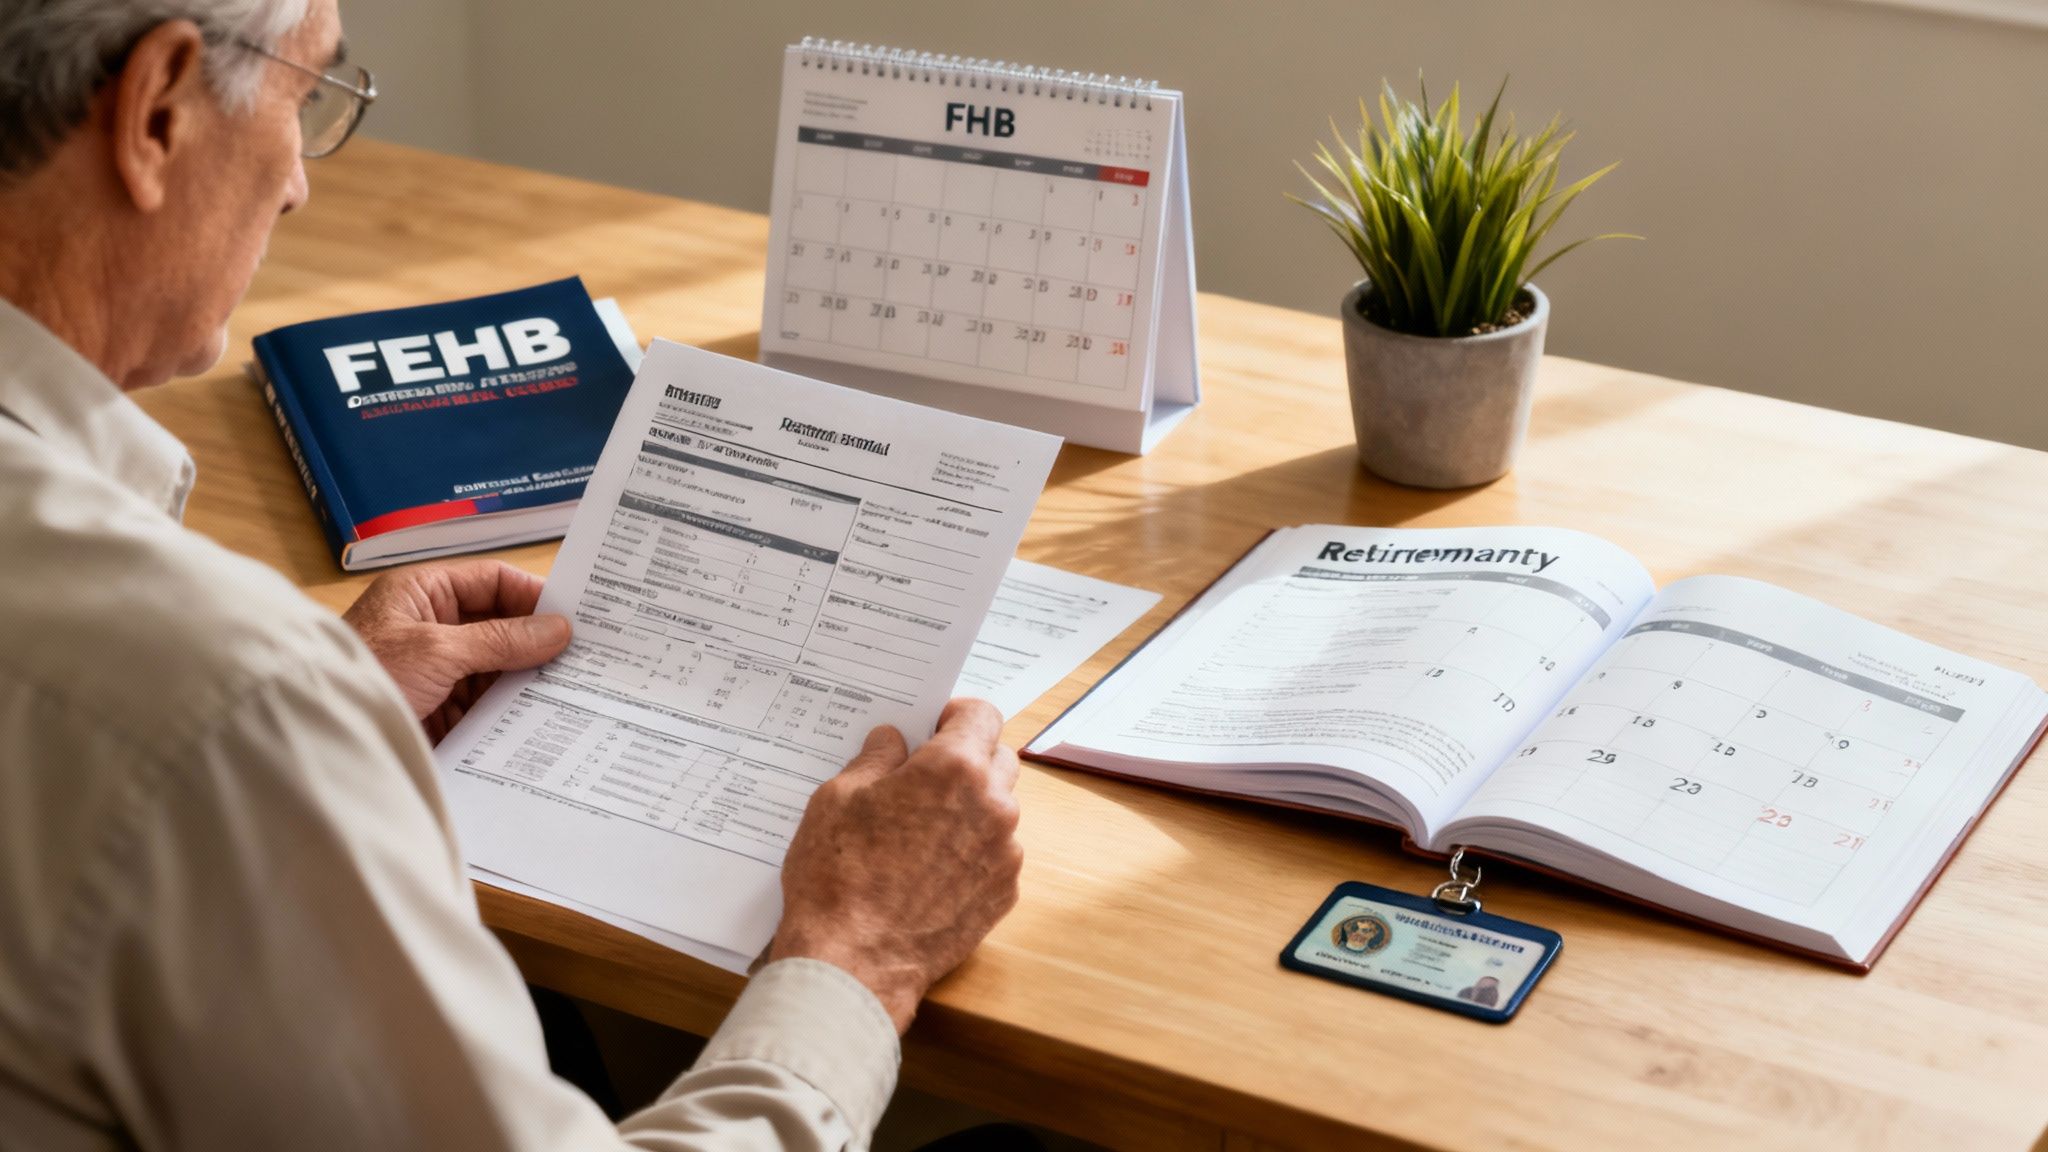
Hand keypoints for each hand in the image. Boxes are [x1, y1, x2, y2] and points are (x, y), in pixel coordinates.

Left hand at [342, 560, 571, 742]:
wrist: (322, 734)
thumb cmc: (366, 674)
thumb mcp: (437, 650)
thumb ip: (501, 640)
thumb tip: (558, 630)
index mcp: (424, 592)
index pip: (492, 582)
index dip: (533, 595)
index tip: (575, 615)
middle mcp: (432, 625)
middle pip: (500, 626)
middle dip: (536, 641)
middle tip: (585, 655)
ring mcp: (435, 668)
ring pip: (496, 667)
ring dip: (526, 679)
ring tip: (573, 688)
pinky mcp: (438, 706)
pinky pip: (484, 701)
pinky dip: (510, 709)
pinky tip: (542, 717)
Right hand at [768, 698, 1022, 1032]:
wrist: (854, 963)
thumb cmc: (839, 877)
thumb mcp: (838, 798)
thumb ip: (876, 758)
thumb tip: (893, 741)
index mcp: (954, 770)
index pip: (981, 715)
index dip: (955, 715)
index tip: (933, 726)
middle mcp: (993, 806)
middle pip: (998, 758)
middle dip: (966, 758)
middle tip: (923, 776)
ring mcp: (1004, 854)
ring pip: (999, 809)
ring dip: (970, 807)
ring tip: (920, 829)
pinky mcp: (1004, 894)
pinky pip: (996, 854)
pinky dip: (971, 852)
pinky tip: (929, 870)